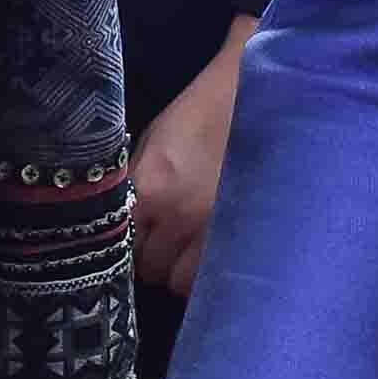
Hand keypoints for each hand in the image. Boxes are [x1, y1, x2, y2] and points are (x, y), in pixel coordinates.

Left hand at [130, 18, 254, 297]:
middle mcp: (179, 217)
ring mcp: (216, 231)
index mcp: (149, 189)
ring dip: (181, 271)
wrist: (255, 96)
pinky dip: (209, 275)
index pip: (122, 247)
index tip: (134, 244)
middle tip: (164, 244)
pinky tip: (212, 253)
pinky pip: (215, 277)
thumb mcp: (150, 143)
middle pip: (151, 271)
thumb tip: (122, 227)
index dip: (126, 249)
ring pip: (183, 282)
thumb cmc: (197, 114)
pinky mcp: (244, 234)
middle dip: (153, 261)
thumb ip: (134, 188)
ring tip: (190, 249)